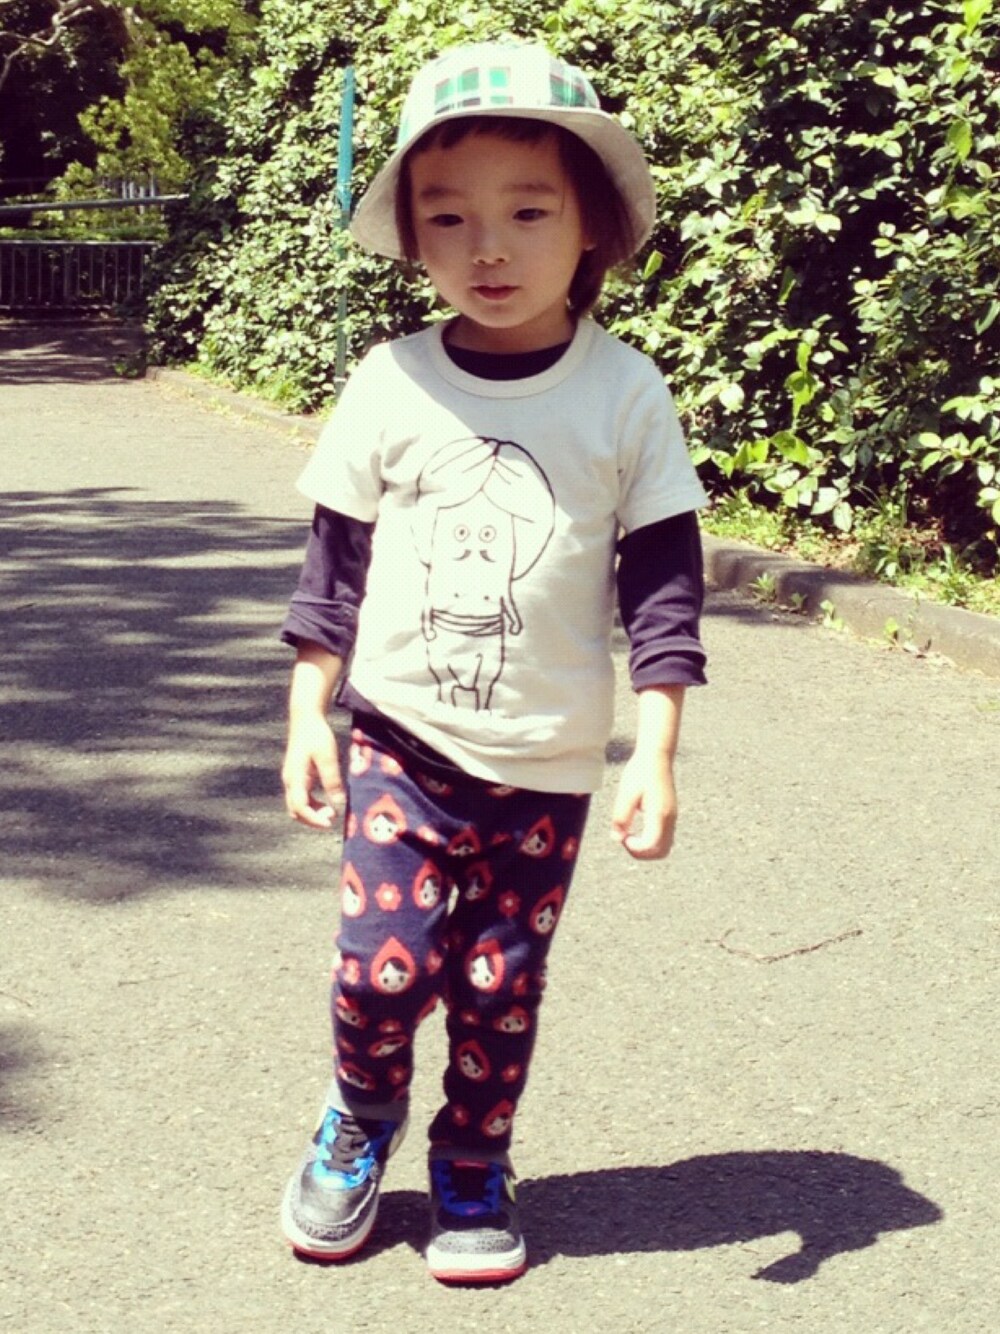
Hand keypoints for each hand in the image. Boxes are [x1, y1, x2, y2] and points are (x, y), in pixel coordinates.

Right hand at [282, 714, 344, 829]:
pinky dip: (313, 805)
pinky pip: (302, 798)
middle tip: (333, 817)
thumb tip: (339, 802)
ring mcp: (292, 779)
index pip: (300, 807)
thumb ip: (332, 779)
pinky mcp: (297, 777)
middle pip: (296, 811)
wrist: (306, 719)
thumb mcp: (327, 756)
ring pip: (298, 806)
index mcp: (295, 777)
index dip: (314, 819)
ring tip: (332, 812)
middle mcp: (290, 781)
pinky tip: (327, 803)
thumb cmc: (317, 736)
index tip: (330, 823)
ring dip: (313, 813)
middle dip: (313, 819)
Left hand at [610, 749, 677, 859]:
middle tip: (625, 840)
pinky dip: (651, 842)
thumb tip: (617, 838)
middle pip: (660, 852)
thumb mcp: (625, 794)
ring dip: (646, 849)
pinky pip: (664, 838)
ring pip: (664, 847)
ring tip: (630, 836)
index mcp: (659, 814)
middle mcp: (670, 819)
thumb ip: (621, 818)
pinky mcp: (670, 815)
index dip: (634, 848)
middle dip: (641, 853)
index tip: (622, 836)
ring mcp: (672, 818)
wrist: (657, 757)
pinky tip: (637, 829)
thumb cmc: (640, 772)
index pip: (651, 845)